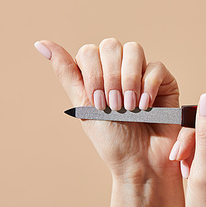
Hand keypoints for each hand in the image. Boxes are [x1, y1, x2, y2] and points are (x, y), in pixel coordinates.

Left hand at [35, 38, 180, 180]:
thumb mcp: (84, 106)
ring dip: (128, 80)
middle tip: (114, 106)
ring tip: (130, 107)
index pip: (89, 52)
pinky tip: (145, 107)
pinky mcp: (165, 81)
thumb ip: (66, 73)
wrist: (141, 162)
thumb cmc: (112, 140)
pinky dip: (148, 86)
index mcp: (98, 74)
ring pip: (133, 50)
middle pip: (111, 46)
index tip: (98, 104)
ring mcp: (142, 73)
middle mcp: (119, 70)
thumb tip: (41, 43)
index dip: (93, 75)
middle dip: (110, 78)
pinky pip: (156, 67)